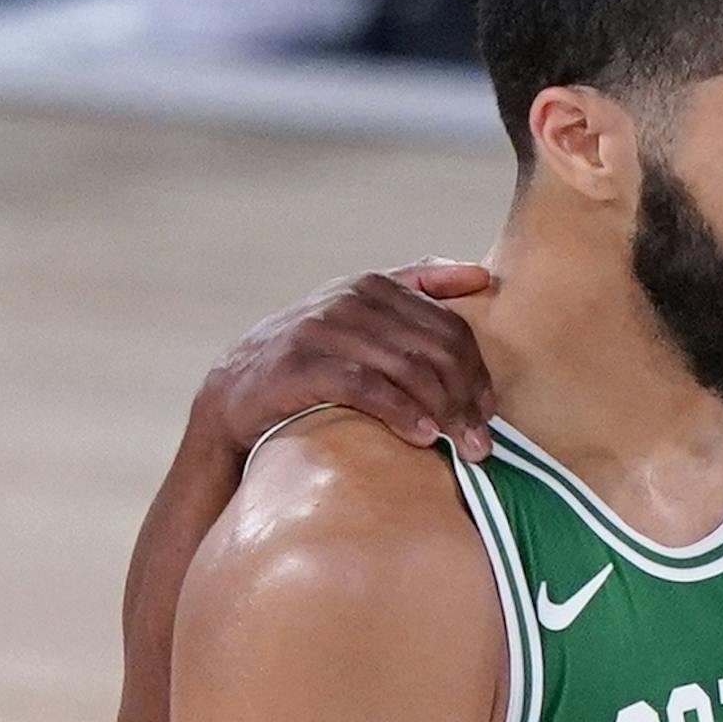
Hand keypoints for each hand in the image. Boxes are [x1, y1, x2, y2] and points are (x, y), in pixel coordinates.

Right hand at [197, 261, 496, 463]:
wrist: (234, 391)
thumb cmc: (313, 358)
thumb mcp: (361, 315)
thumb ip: (416, 287)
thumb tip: (479, 274)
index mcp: (374, 286)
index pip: (450, 327)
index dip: (478, 373)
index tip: (488, 412)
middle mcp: (350, 299)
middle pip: (436, 350)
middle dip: (467, 400)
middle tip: (481, 443)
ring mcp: (324, 330)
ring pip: (409, 369)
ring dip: (445, 413)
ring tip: (462, 447)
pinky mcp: (302, 365)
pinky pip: (368, 388)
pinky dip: (402, 414)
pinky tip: (423, 437)